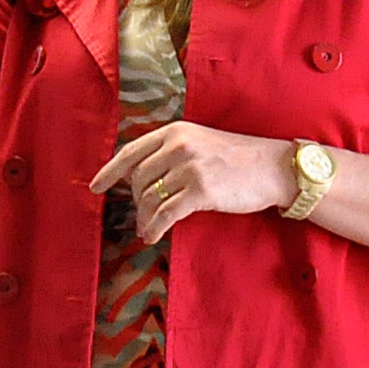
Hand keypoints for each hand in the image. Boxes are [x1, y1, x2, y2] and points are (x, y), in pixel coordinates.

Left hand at [90, 120, 296, 244]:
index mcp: (175, 132)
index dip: (110, 172)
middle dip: (136, 203)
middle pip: (139, 180)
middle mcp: (179, 146)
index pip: (131, 152)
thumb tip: (135, 178)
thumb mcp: (199, 143)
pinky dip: (154, 228)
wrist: (273, 168)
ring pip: (149, 199)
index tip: (95, 187)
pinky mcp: (201, 191)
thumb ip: (169, 153)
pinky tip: (153, 236)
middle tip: (139, 220)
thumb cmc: (236, 159)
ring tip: (147, 230)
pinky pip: (165, 214)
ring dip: (144, 219)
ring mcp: (190, 168)